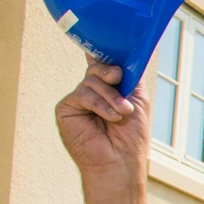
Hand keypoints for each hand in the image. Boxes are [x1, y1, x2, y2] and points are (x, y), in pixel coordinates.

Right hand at [55, 60, 149, 183]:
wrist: (121, 162)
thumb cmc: (131, 137)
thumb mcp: (137, 99)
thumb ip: (130, 75)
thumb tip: (129, 51)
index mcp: (108, 88)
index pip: (103, 63)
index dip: (105, 53)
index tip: (113, 41)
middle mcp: (92, 91)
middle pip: (98, 68)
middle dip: (112, 74)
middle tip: (120, 81)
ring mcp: (78, 99)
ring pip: (91, 80)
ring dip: (111, 96)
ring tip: (122, 113)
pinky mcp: (66, 108)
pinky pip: (82, 94)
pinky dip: (100, 104)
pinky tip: (111, 116)